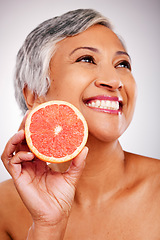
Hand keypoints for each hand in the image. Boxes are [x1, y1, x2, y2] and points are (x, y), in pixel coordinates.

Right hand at [1, 114, 87, 228]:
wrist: (56, 215)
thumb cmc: (61, 198)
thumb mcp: (71, 177)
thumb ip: (77, 163)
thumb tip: (85, 148)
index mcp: (41, 162)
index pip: (35, 142)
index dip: (35, 130)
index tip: (40, 118)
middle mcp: (30, 164)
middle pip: (22, 142)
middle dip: (23, 129)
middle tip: (29, 117)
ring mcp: (23, 170)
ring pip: (12, 150)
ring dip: (15, 139)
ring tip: (23, 131)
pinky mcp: (18, 178)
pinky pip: (12, 162)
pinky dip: (18, 155)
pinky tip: (29, 153)